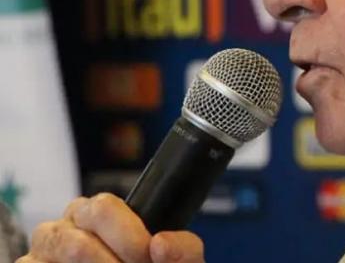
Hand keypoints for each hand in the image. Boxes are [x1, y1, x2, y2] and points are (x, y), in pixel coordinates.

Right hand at [18, 193, 203, 261]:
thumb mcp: (178, 260)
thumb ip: (183, 250)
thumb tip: (160, 245)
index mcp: (99, 212)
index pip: (104, 208)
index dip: (129, 237)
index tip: (148, 256)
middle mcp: (65, 228)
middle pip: (77, 240)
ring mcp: (42, 254)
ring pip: (62, 253)